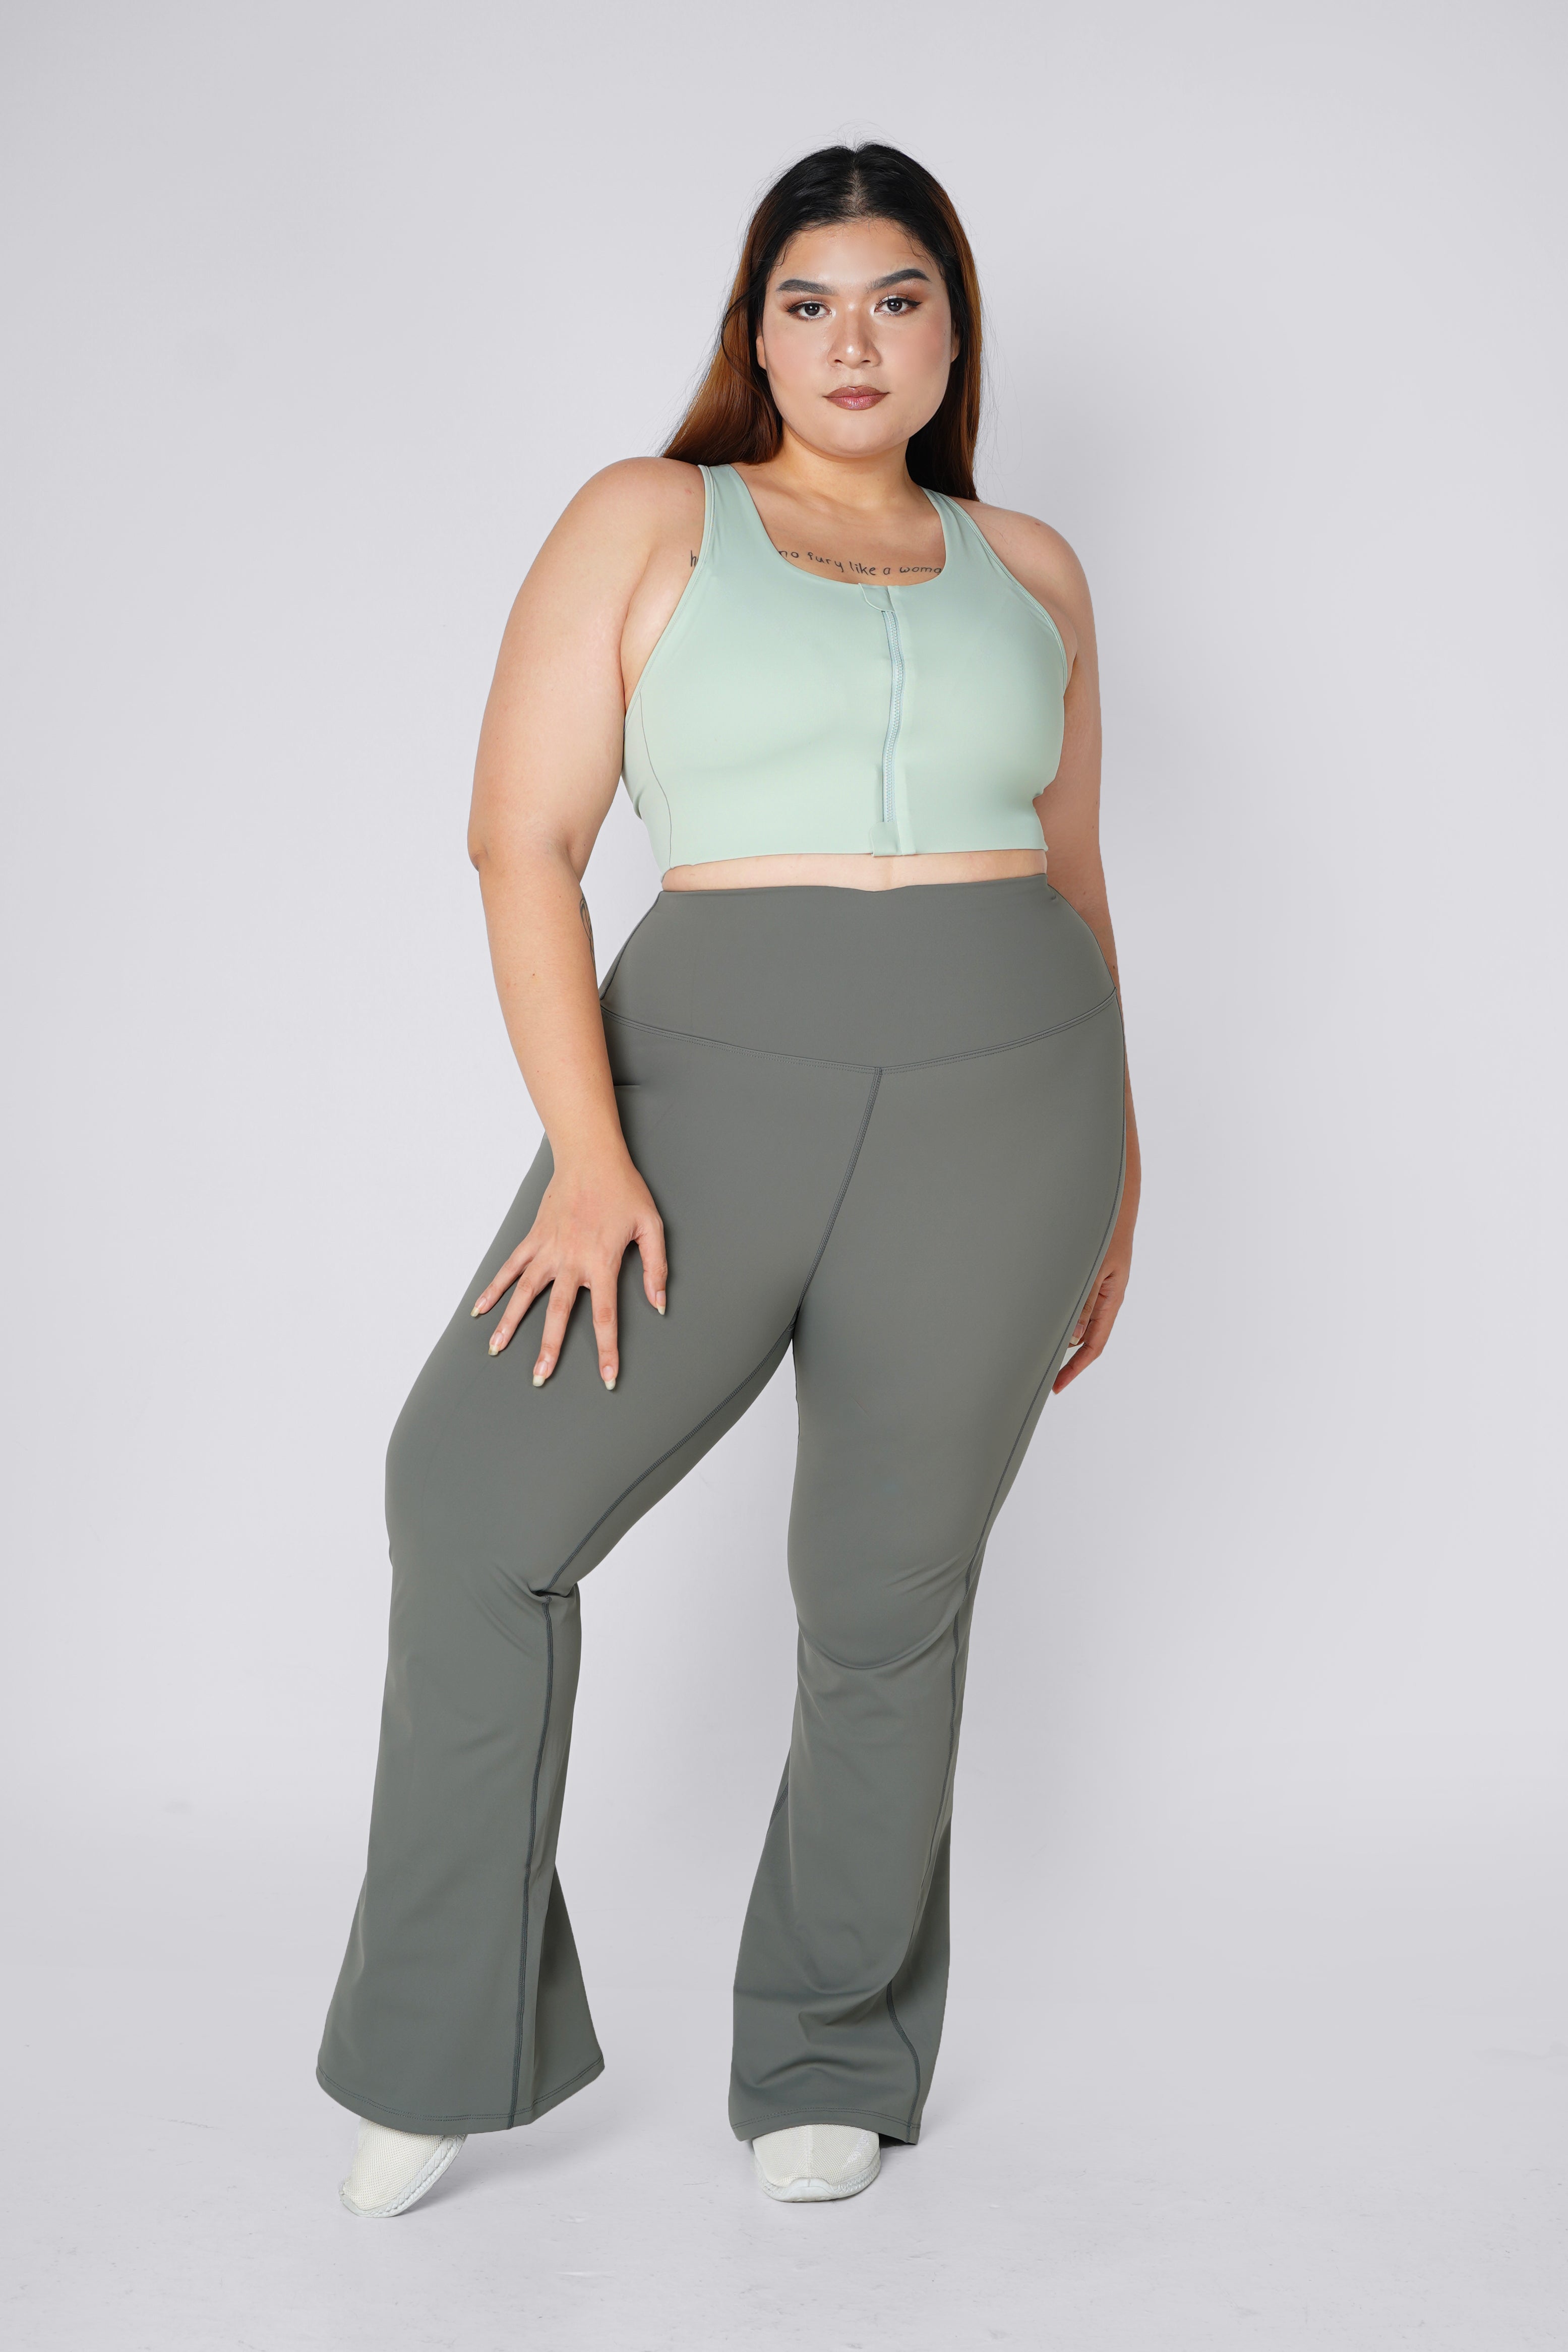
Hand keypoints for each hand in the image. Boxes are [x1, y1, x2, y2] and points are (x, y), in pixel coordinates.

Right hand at [471, 1152, 666, 1390]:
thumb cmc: (624, 1190)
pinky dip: (493, 1288)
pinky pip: (510, 1267)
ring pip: (525, 1293)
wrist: (591, 1157)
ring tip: (496, 1349)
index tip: (606, 1377)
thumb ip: (656, 1267)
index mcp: (602, 1262)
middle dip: (549, 1348)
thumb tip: (659, 1303)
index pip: (605, 1315)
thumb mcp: (652, 1226)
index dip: (606, 1349)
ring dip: (510, 1323)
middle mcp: (571, 1260)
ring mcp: (548, 1249)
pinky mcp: (534, 1238)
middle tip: (540, 1377)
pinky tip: (480, 1309)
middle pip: (558, 1312)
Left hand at [1053, 1202, 1133, 1394]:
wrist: (1114, 1203)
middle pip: (1085, 1338)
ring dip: (1059, 1333)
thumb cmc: (1107, 1230)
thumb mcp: (1094, 1269)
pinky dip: (1059, 1313)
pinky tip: (1042, 1314)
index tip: (1057, 1385)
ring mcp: (1097, 1289)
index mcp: (1110, 1300)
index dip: (1075, 1368)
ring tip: (1033, 1345)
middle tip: (1037, 1371)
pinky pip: (1074, 1303)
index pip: (1094, 1345)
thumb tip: (1071, 1337)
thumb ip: (1082, 1302)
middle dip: (1063, 1356)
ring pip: (1077, 1320)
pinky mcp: (1088, 1277)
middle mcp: (1105, 1299)